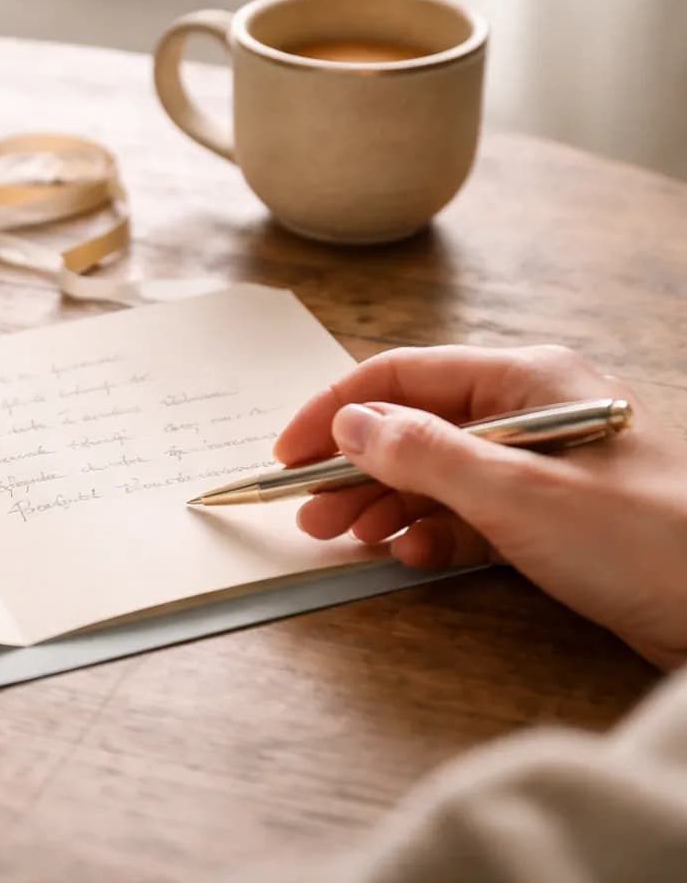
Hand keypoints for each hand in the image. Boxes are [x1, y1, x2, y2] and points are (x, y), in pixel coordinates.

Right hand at [274, 345, 686, 669]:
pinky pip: (470, 515)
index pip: (404, 376)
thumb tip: (349, 425)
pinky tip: (407, 556)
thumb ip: (424, 454)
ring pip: (436, 474)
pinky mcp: (553, 519)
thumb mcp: (518, 492)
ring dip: (383, 505)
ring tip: (341, 540)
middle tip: (306, 516)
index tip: (286, 455)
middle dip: (352, 470)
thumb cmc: (647, 539)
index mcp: (527, 378)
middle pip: (413, 427)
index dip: (334, 411)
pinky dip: (431, 533)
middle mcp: (530, 412)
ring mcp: (542, 467)